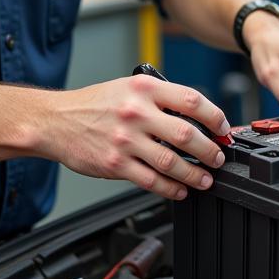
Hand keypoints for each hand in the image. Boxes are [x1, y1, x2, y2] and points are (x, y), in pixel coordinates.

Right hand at [52, 75, 230, 200]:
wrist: (56, 121)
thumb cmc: (94, 104)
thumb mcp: (129, 88)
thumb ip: (160, 99)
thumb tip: (195, 118)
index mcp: (144, 89)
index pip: (192, 100)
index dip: (214, 116)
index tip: (222, 128)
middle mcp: (136, 113)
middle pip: (187, 134)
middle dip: (210, 150)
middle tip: (218, 158)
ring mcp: (125, 140)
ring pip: (171, 162)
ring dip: (195, 174)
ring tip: (206, 178)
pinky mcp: (115, 164)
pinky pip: (151, 181)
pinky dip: (171, 188)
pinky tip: (180, 190)